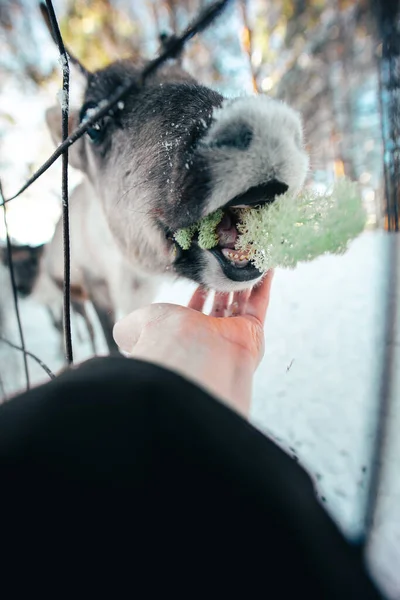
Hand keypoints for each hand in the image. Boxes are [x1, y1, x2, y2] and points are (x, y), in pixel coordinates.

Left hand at [113, 270, 273, 417]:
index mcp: (185, 335)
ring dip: (244, 280)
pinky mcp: (253, 331)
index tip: (203, 273)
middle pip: (221, 305)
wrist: (192, 356)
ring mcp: (234, 334)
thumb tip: (122, 331)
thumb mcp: (135, 326)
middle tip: (228, 260)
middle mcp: (210, 337)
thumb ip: (129, 327)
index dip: (199, 291)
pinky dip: (263, 283)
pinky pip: (260, 302)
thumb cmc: (163, 340)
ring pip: (243, 302)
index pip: (195, 310)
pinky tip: (265, 264)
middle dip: (224, 284)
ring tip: (246, 256)